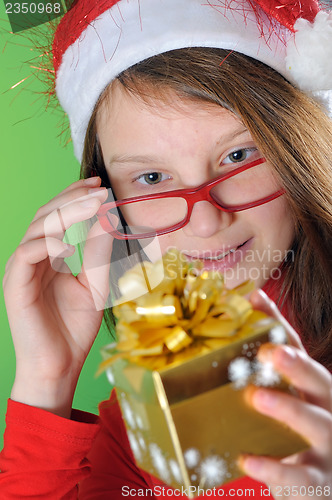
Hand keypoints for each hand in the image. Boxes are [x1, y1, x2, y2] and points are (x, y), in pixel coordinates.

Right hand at [3, 177, 111, 417]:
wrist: (60, 365)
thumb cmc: (75, 328)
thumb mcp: (95, 284)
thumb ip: (98, 253)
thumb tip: (107, 219)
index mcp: (49, 257)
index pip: (58, 217)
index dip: (76, 198)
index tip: (100, 186)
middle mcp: (32, 258)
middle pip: (47, 215)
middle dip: (73, 198)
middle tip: (98, 189)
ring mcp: (21, 270)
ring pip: (37, 229)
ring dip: (65, 213)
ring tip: (92, 204)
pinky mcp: (15, 285)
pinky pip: (26, 255)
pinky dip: (47, 244)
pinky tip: (69, 244)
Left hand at [240, 290, 331, 498]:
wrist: (326, 479)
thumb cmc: (303, 429)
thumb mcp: (291, 392)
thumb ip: (273, 350)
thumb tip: (251, 298)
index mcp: (317, 385)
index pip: (299, 348)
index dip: (279, 326)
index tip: (257, 303)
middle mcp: (329, 408)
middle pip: (320, 381)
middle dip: (298, 366)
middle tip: (272, 352)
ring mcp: (329, 444)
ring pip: (315, 424)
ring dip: (289, 409)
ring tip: (257, 397)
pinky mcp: (318, 479)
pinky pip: (299, 476)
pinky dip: (273, 468)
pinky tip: (247, 459)